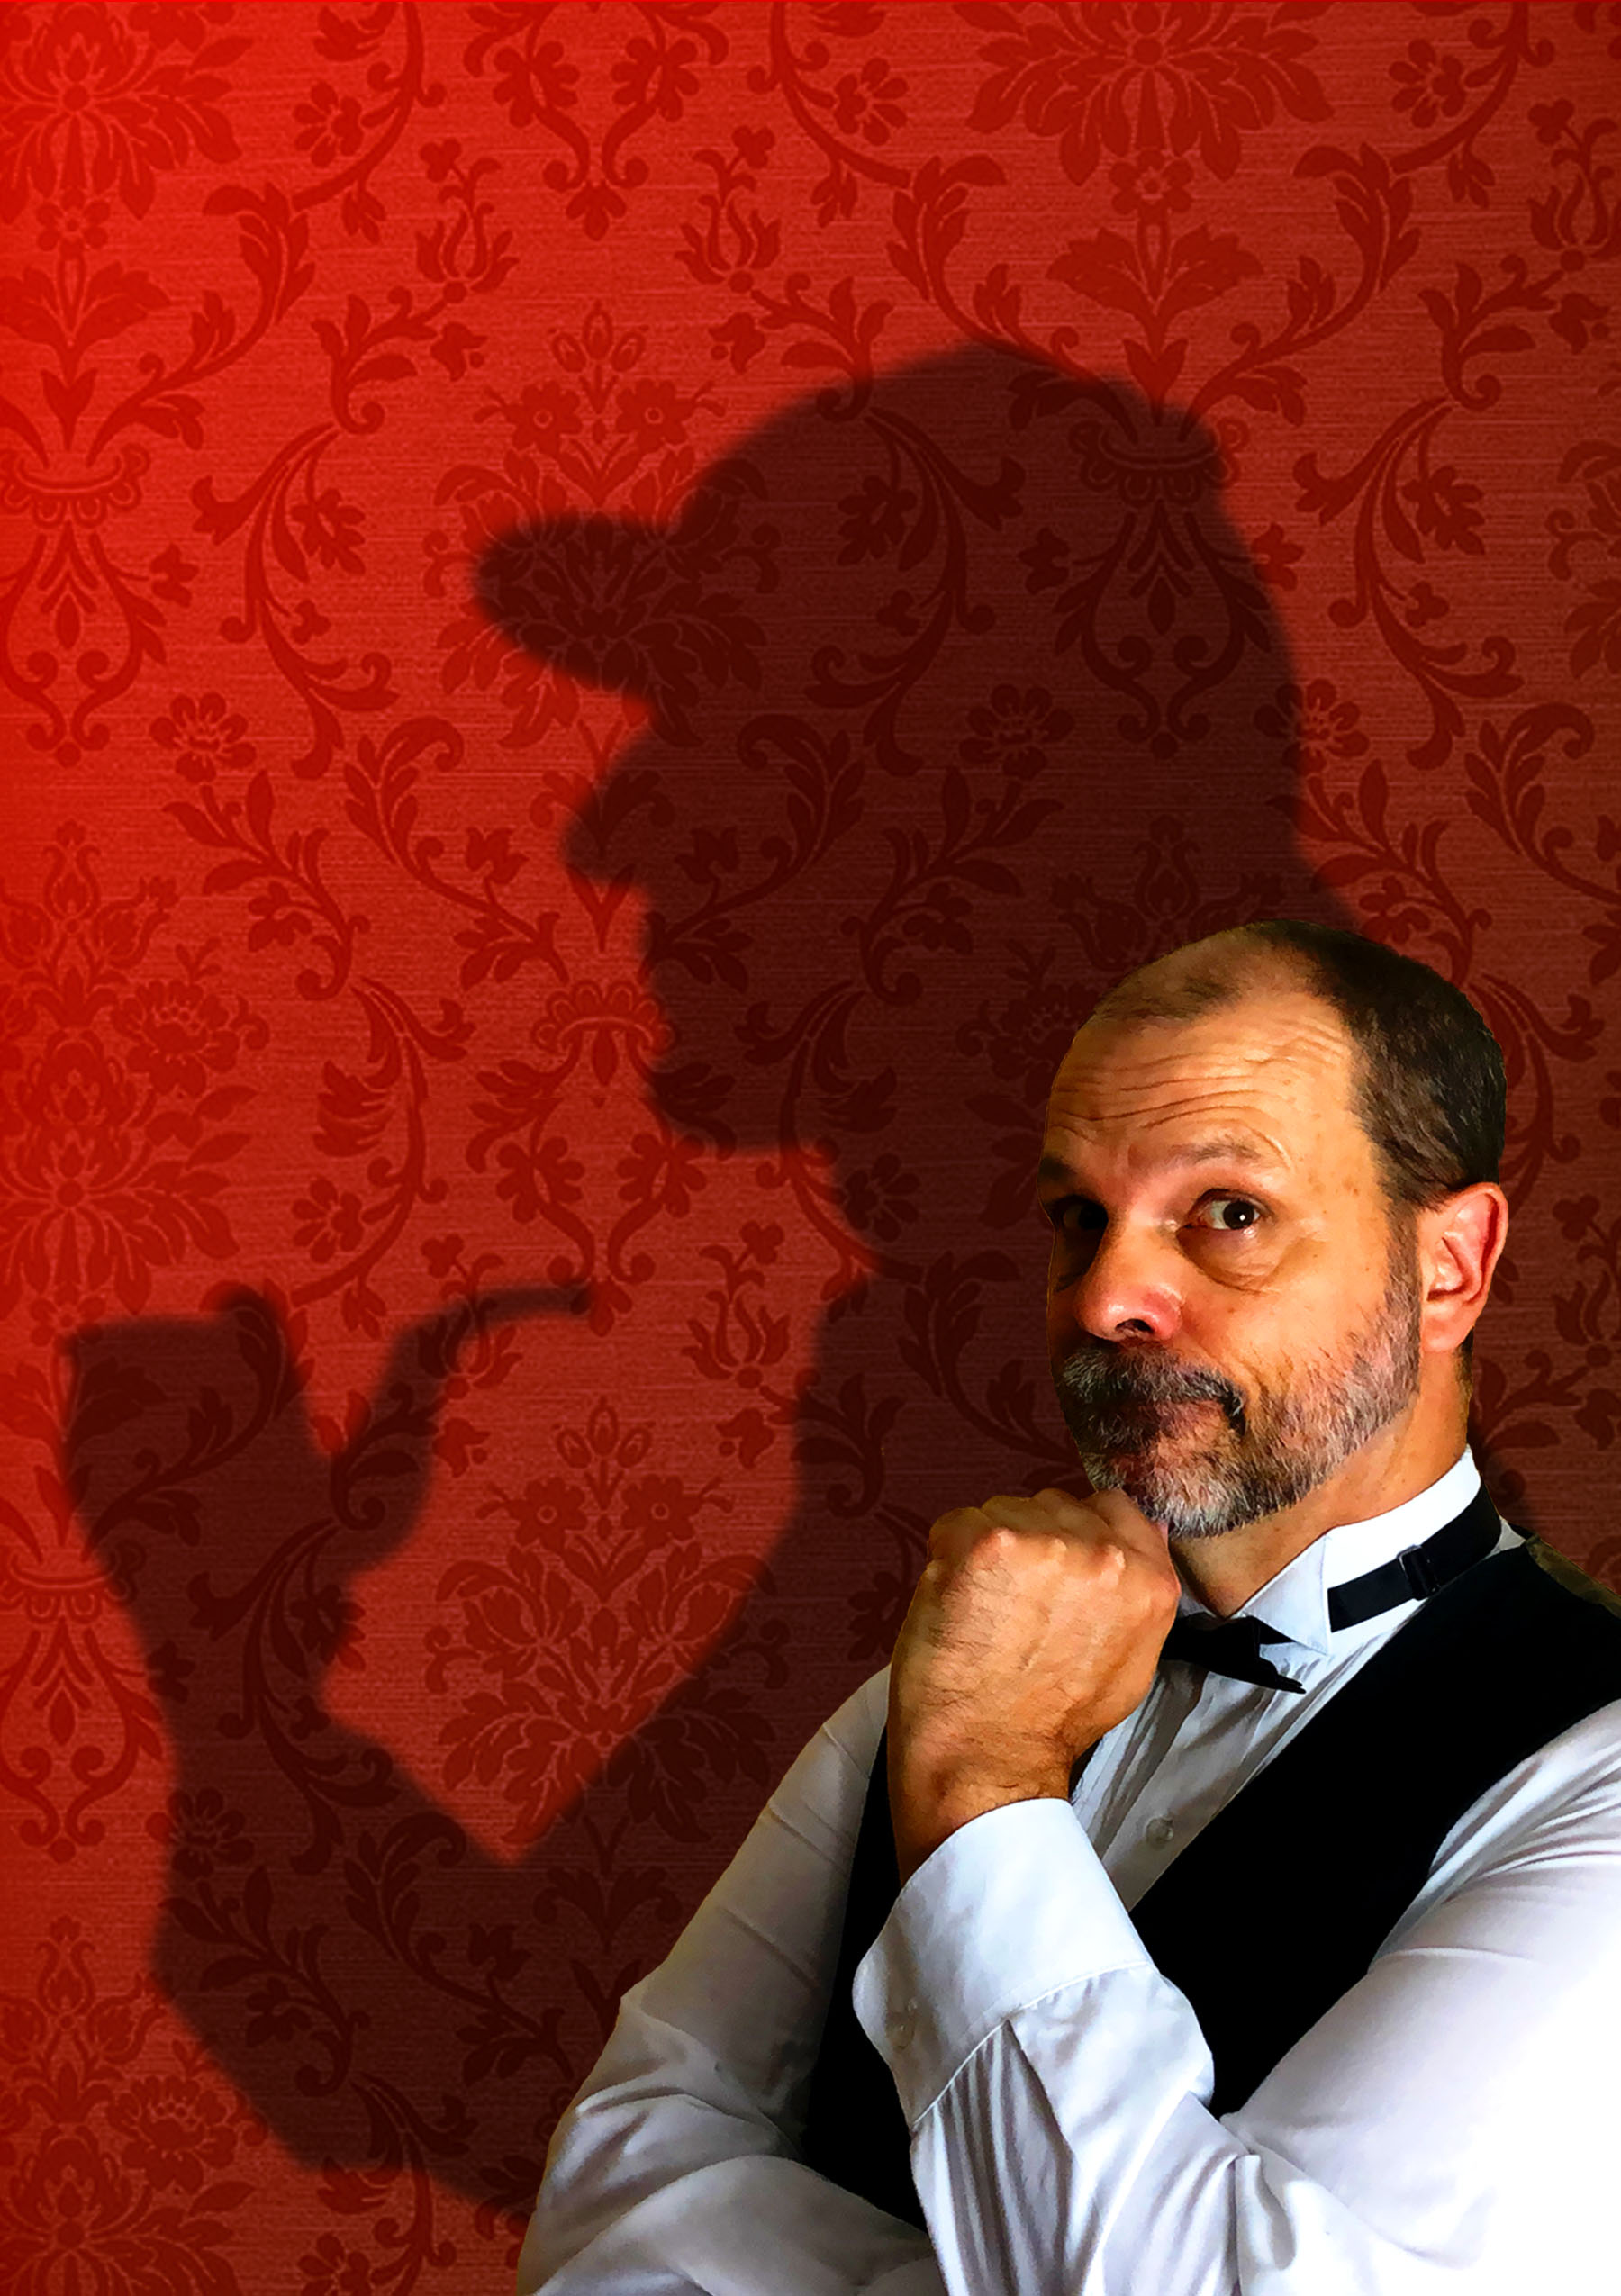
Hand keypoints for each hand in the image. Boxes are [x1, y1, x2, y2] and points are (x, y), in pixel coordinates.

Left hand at [886, 1487, 1179, 1881]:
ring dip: (989, 1548)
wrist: (990, 1756)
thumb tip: (1150, 1528)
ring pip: (1005, 1511)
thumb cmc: (1054, 1718)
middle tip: (1013, 1602)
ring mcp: (1042, 1543)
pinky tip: (957, 1604)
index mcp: (1147, 1578)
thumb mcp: (1131, 1660)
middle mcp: (1102, 1552)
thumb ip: (1140, 1589)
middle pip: (1054, 1507)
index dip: (1076, 1533)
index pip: (1112, 1508)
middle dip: (1031, 1542)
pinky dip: (948, 1557)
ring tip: (985, 1608)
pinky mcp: (983, 1543)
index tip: (1052, 1568)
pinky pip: (957, 1524)